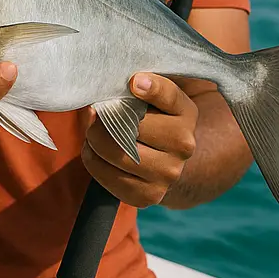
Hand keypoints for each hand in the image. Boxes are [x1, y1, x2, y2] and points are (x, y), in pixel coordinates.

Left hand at [81, 73, 197, 207]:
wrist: (162, 158)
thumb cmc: (148, 115)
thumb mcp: (151, 93)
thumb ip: (138, 82)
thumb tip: (122, 81)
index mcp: (186, 113)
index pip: (169, 96)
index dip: (152, 88)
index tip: (133, 82)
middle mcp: (184, 145)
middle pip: (133, 127)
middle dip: (104, 119)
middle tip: (93, 112)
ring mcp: (169, 173)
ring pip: (119, 154)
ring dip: (95, 141)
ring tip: (91, 132)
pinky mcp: (150, 196)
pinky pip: (110, 178)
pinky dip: (93, 161)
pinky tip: (93, 151)